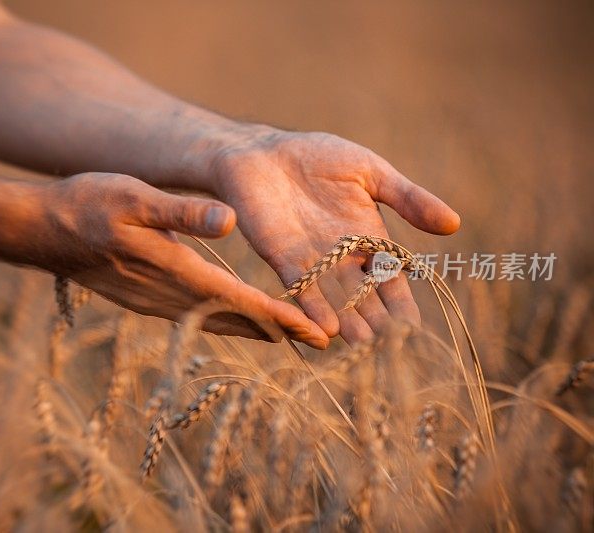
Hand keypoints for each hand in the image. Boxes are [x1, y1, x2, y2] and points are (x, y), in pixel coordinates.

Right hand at [29, 172, 329, 347]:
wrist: (40, 232)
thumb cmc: (86, 206)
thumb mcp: (134, 198)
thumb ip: (181, 212)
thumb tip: (228, 221)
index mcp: (175, 272)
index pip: (241, 301)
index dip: (281, 318)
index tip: (316, 333)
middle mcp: (169, 297)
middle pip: (235, 322)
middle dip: (277, 332)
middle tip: (319, 342)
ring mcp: (154, 303)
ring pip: (216, 323)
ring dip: (253, 330)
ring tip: (287, 334)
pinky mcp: (144, 301)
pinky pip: (196, 319)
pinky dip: (226, 321)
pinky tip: (234, 317)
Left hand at [210, 128, 460, 344]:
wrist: (263, 150)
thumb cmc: (317, 156)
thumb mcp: (370, 172)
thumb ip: (408, 198)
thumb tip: (454, 224)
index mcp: (367, 238)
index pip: (389, 279)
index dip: (401, 303)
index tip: (415, 329)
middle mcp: (341, 257)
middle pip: (363, 297)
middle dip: (376, 323)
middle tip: (390, 352)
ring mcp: (311, 259)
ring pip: (334, 299)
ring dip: (348, 323)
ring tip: (362, 348)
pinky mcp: (281, 256)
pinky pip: (301, 286)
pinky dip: (313, 307)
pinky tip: (327, 327)